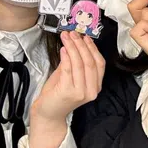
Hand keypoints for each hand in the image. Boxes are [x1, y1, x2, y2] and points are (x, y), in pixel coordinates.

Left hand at [30, 32, 104, 147]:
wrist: (48, 113)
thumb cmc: (58, 95)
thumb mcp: (70, 77)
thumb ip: (74, 63)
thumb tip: (75, 44)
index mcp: (96, 86)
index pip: (99, 63)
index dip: (92, 48)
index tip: (84, 37)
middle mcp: (91, 90)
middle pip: (90, 62)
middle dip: (81, 45)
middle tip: (73, 34)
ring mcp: (80, 92)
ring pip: (79, 63)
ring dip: (72, 47)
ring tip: (66, 38)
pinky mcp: (68, 91)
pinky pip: (68, 69)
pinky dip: (66, 57)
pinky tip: (63, 49)